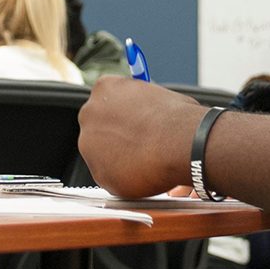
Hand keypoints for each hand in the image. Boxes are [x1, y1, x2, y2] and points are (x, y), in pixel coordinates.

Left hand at [77, 76, 206, 197]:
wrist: (179, 143)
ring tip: (145, 159)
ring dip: (118, 159)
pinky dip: (124, 179)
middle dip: (114, 137)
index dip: (121, 116)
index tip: (132, 124)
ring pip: (101, 155)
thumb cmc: (177, 118)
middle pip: (97, 128)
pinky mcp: (98, 172)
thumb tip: (142, 112)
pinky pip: (110, 177)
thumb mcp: (153, 95)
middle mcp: (89, 113)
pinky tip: (143, 172)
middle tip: (137, 144)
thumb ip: (138, 104)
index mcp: (104, 88)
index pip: (104, 103)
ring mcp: (89, 144)